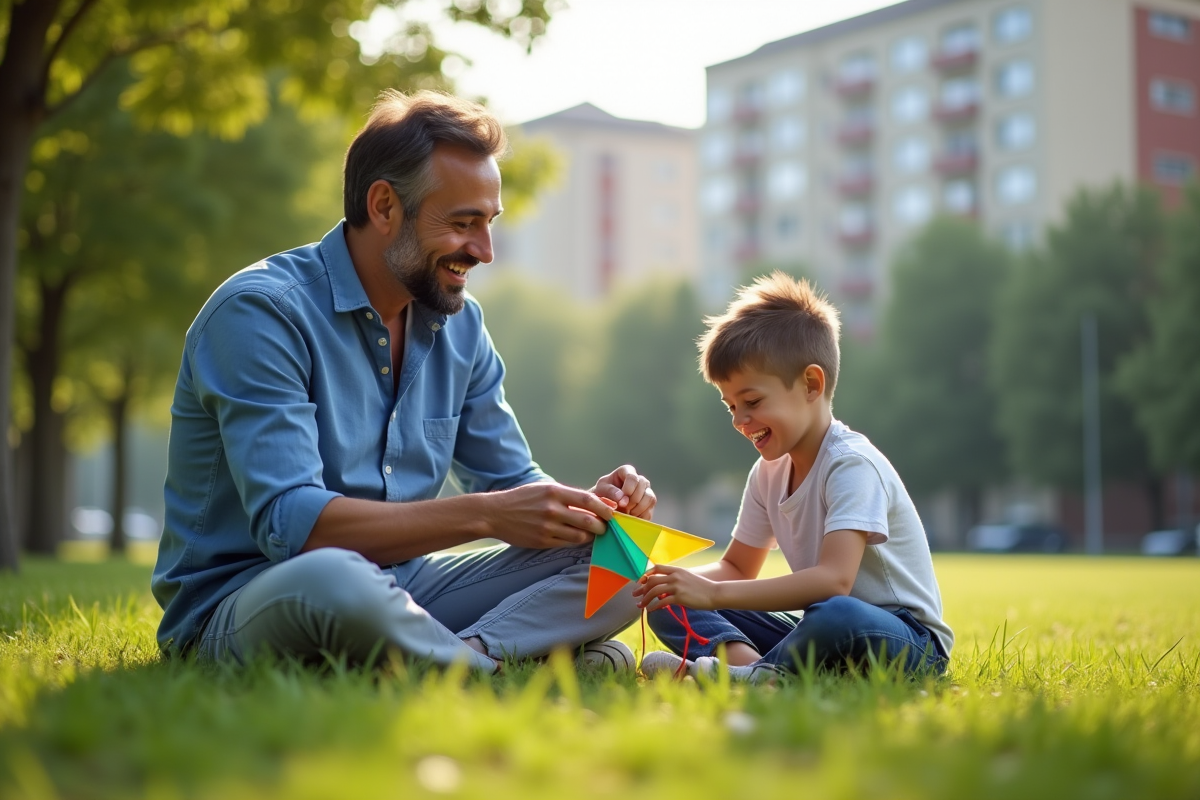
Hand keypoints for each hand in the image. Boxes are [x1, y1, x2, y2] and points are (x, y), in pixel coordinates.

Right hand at [485, 482, 612, 548]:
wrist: (495, 513)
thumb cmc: (522, 499)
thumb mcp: (544, 489)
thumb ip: (566, 495)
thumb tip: (593, 503)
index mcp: (554, 492)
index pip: (587, 500)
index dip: (604, 508)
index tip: (612, 513)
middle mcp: (551, 509)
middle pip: (588, 521)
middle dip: (601, 526)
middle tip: (606, 527)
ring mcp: (546, 527)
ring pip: (579, 536)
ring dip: (590, 536)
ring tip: (592, 534)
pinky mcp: (542, 541)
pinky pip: (566, 543)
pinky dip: (575, 542)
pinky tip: (577, 538)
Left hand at [590, 464, 655, 518]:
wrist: (605, 506)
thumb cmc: (602, 494)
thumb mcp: (601, 490)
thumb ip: (610, 491)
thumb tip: (621, 497)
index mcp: (626, 472)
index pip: (632, 477)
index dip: (629, 489)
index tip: (622, 502)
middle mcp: (639, 480)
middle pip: (643, 486)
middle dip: (633, 500)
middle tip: (623, 509)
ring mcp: (646, 492)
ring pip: (650, 497)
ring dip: (639, 508)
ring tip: (627, 514)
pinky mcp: (649, 505)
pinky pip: (650, 510)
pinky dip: (641, 516)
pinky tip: (631, 518)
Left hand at [632, 565, 717, 612]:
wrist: (715, 593)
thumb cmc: (702, 587)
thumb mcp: (688, 578)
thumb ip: (675, 580)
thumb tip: (663, 589)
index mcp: (677, 570)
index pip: (656, 568)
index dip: (645, 575)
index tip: (640, 582)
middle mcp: (675, 576)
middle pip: (652, 580)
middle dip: (641, 588)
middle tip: (635, 595)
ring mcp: (677, 586)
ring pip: (654, 591)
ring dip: (645, 599)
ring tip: (641, 605)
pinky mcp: (680, 597)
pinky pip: (662, 602)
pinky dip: (654, 606)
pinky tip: (651, 610)